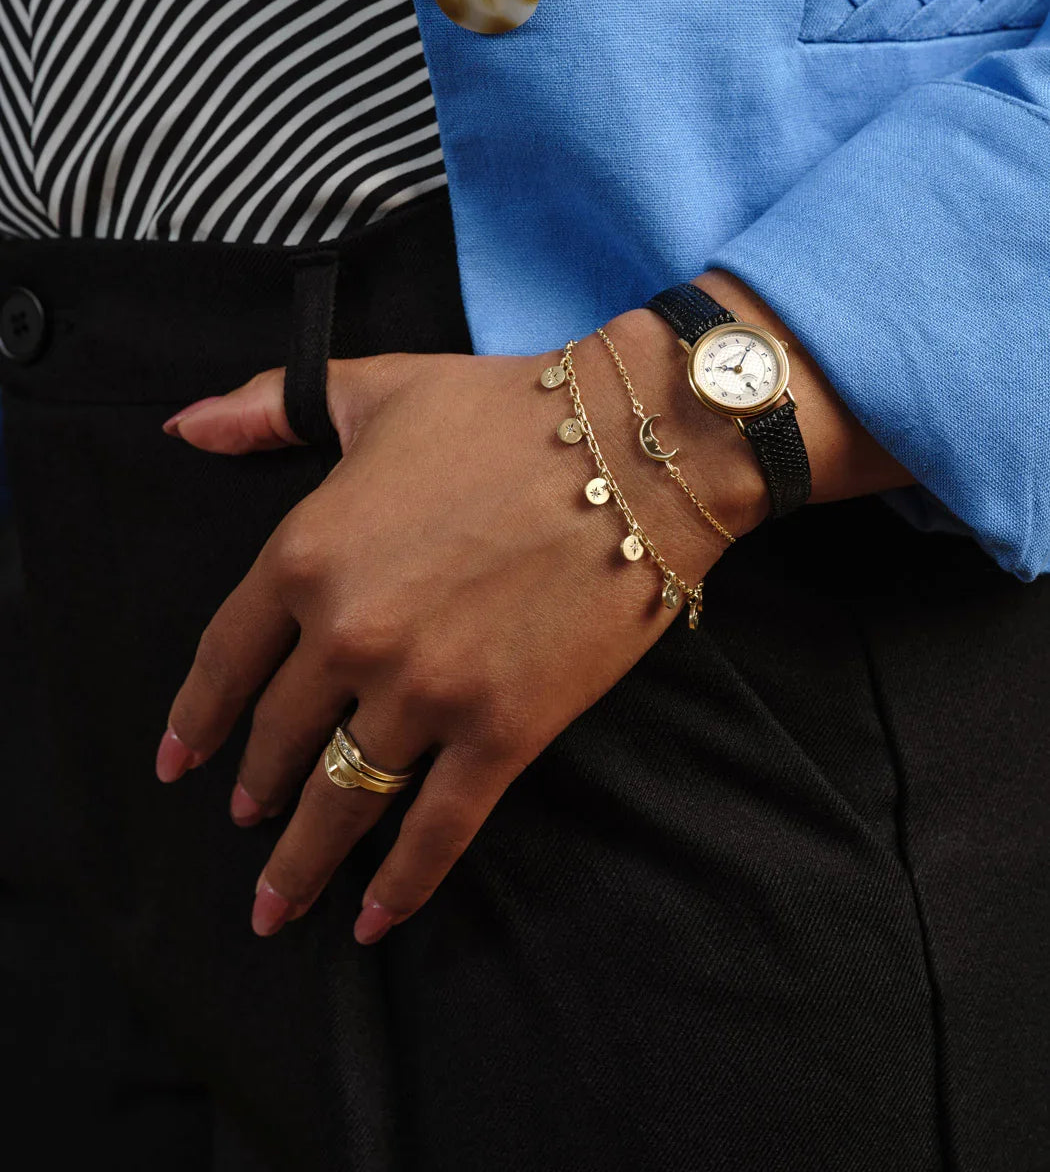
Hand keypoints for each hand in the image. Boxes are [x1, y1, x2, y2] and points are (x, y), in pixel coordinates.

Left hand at [154, 311, 757, 944]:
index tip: (178, 764)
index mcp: (306, 553)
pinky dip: (402, 883)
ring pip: (344, 799)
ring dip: (302, 861)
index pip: (225, 660)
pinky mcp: (503, 731)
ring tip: (277, 902)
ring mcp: (426, 691)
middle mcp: (350, 634)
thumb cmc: (505, 410)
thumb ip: (269, 407)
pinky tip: (373, 920)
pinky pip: (437, 827)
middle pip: (280, 739)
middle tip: (246, 822)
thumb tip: (183, 426)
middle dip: (255, 791)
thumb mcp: (376, 391)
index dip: (195, 721)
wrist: (638, 450)